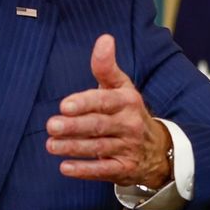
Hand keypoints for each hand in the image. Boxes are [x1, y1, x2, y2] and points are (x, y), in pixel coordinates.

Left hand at [47, 34, 173, 189]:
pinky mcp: (123, 169)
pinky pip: (103, 171)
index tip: (64, 105)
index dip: (85, 103)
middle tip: (51, 125)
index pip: (104, 101)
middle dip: (74, 126)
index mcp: (127, 101)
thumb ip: (107, 66)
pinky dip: (84, 170)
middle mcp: (129, 124)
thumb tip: (104, 38)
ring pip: (97, 148)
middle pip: (98, 125)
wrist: (157, 149)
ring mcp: (127, 148)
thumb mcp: (122, 87)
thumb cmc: (128, 112)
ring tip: (51, 145)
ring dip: (73, 147)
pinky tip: (65, 168)